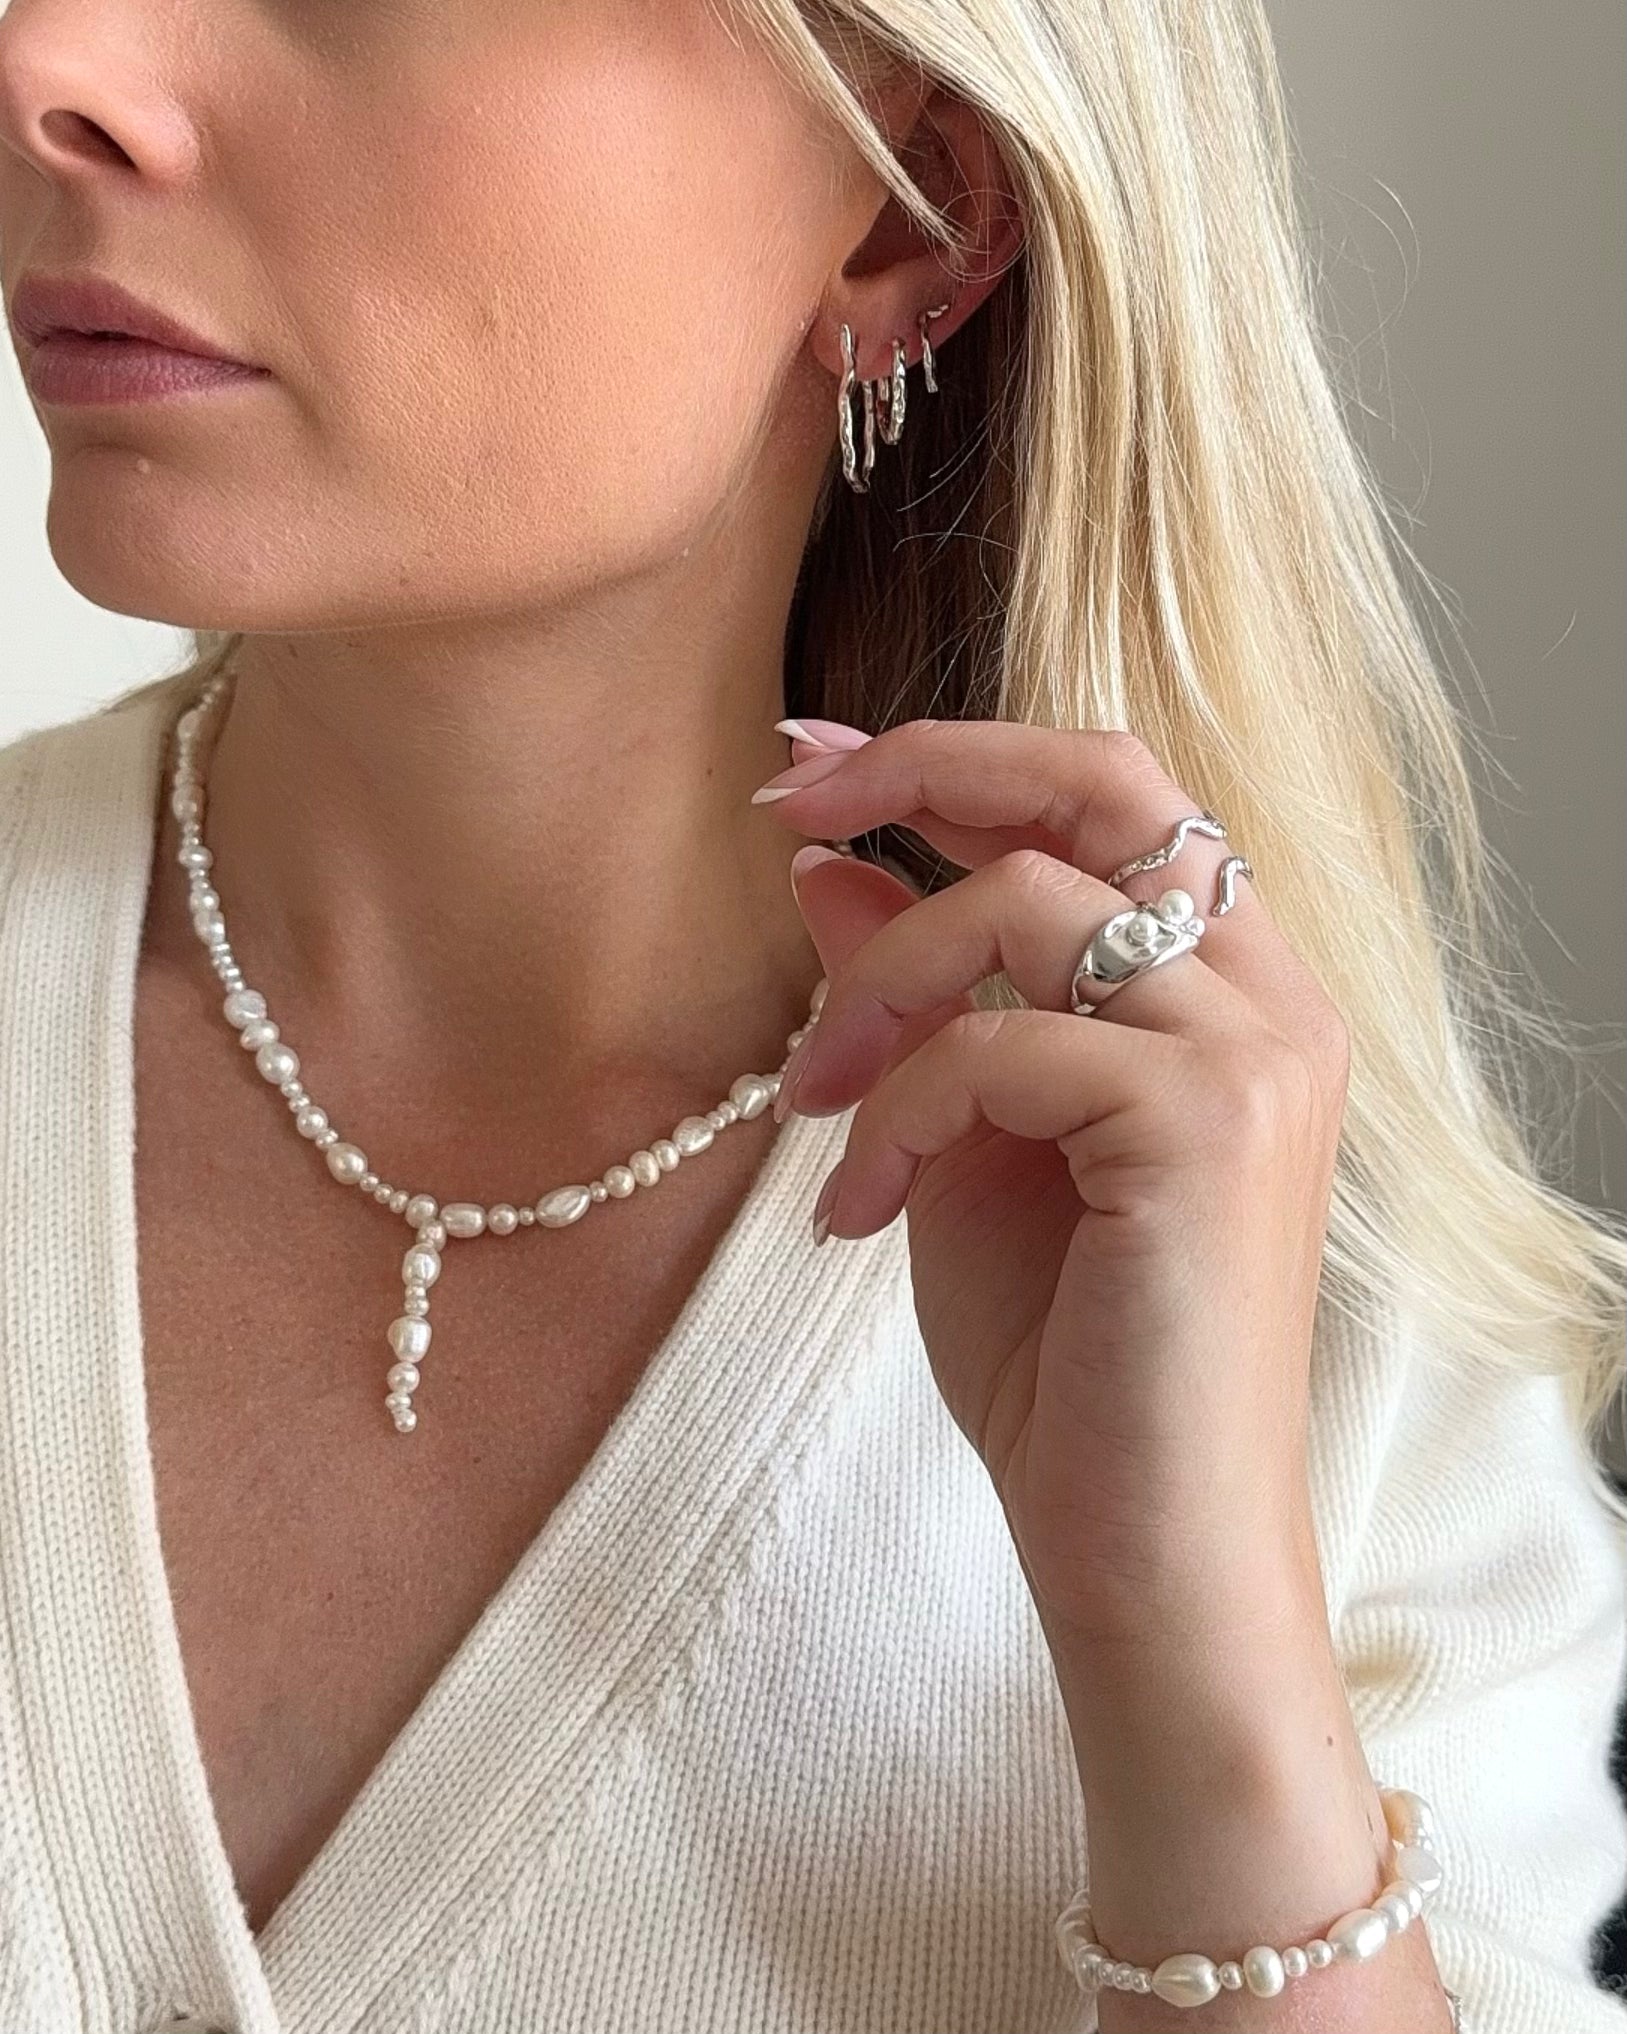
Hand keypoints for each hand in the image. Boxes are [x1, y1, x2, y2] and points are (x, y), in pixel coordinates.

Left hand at [753, 717, 1351, 1651]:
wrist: (1146, 1550)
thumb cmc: (1066, 1363)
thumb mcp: (960, 1147)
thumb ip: (916, 1002)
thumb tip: (826, 870)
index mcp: (1229, 993)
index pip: (1107, 800)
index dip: (956, 756)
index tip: (812, 769)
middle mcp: (1269, 996)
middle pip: (1103, 778)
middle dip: (927, 765)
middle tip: (787, 805)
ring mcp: (1253, 1052)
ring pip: (1024, 905)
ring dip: (876, 990)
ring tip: (809, 1108)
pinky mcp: (1208, 1124)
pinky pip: (999, 1044)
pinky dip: (897, 1114)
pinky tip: (852, 1215)